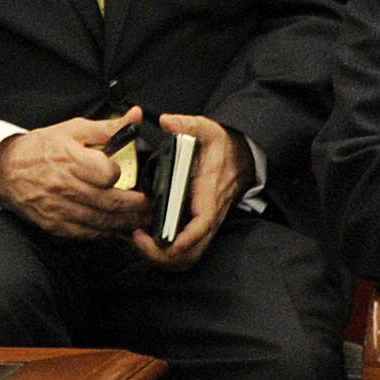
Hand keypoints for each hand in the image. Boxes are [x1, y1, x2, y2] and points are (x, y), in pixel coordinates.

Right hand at [0, 111, 149, 239]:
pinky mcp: (53, 223)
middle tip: (152, 206)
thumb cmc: (41, 148)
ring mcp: (57, 207)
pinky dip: (105, 232)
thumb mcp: (73, 130)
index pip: (106, 173)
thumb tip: (136, 116)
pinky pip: (86, 233)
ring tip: (142, 219)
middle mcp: (63, 185)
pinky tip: (118, 227)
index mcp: (69, 158)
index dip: (121, 175)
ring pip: (101, 220)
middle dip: (137, 207)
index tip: (130, 175)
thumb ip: (108, 127)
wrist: (4, 168)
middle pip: (109, 201)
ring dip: (126, 222)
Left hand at [130, 114, 251, 270]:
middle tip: (137, 240)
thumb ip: (187, 124)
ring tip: (139, 241)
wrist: (242, 156)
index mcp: (209, 194)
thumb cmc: (222, 145)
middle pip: (192, 251)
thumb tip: (167, 121)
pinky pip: (186, 250)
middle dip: (164, 255)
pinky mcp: (198, 226)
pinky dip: (166, 253)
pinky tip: (147, 238)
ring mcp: (204, 224)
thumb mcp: (207, 129)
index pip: (202, 224)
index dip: (184, 238)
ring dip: (163, 257)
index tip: (162, 241)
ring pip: (188, 255)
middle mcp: (208, 214)